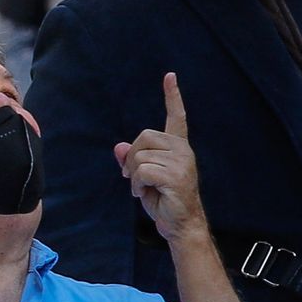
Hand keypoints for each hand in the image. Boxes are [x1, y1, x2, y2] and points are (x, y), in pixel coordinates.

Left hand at [113, 73, 206, 246]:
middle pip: (144, 137)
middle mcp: (182, 150)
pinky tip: (143, 193)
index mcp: (178, 147)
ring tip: (143, 189)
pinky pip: (142, 171)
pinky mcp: (176, 176)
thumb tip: (119, 146)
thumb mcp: (142, 178)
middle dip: (132, 158)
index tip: (170, 76)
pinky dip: (135, 184)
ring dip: (133, 176)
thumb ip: (132, 161)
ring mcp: (182, 162)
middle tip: (133, 178)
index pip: (176, 116)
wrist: (179, 225)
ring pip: (140, 156)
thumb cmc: (163, 200)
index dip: (172, 96)